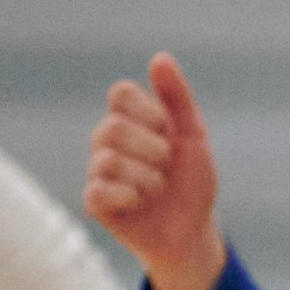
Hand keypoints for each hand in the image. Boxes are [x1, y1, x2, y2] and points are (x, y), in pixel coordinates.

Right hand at [84, 52, 225, 289]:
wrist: (193, 232)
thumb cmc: (192, 182)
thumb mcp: (194, 137)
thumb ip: (177, 98)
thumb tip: (160, 57)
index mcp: (131, 120)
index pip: (120, 93)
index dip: (147, 110)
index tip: (167, 129)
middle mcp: (109, 142)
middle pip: (112, 127)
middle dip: (152, 149)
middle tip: (168, 166)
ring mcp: (99, 172)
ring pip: (107, 159)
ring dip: (148, 177)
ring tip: (158, 189)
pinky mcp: (95, 203)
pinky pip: (98, 190)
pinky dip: (128, 195)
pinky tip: (140, 202)